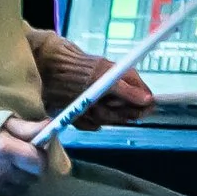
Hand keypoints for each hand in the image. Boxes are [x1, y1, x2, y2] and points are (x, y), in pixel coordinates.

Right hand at [0, 117, 66, 195]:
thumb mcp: (1, 124)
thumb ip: (27, 127)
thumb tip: (50, 125)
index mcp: (5, 149)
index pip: (39, 162)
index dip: (40, 157)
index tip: (34, 151)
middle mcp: (0, 172)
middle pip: (33, 178)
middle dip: (30, 169)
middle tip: (18, 159)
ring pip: (22, 189)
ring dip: (19, 180)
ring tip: (6, 169)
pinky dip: (8, 191)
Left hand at [36, 38, 155, 125]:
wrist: (47, 72)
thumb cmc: (76, 69)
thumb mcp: (102, 77)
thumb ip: (126, 90)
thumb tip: (149, 100)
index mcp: (126, 80)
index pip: (145, 100)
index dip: (137, 107)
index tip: (125, 108)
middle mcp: (116, 94)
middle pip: (127, 115)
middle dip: (111, 111)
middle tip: (99, 103)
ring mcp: (102, 104)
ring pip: (108, 121)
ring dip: (94, 114)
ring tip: (83, 102)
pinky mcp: (88, 114)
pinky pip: (91, 125)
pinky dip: (82, 120)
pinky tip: (75, 109)